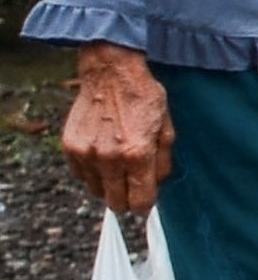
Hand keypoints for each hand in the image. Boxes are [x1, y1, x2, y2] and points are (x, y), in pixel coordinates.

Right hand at [62, 44, 172, 215]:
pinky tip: (103, 155)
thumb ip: (163, 163)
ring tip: (118, 164)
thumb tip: (157, 186)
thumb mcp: (166, 128)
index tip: (146, 197)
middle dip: (127, 198)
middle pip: (116, 203)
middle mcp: (109, 158)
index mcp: (137, 154)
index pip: (140, 202)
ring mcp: (86, 153)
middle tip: (133, 185)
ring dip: (108, 185)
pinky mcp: (70, 147)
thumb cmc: (144, 98)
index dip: (145, 203)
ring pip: (97, 191)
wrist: (111, 75)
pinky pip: (81, 176)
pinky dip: (92, 172)